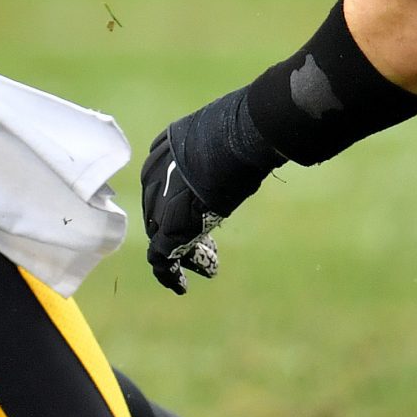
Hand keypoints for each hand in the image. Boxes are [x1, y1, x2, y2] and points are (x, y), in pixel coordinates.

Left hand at [139, 89, 278, 292]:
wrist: (238, 138)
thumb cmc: (244, 130)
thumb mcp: (230, 137)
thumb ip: (228, 149)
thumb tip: (262, 141)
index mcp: (166, 149)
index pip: (163, 184)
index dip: (178, 203)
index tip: (198, 214)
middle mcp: (154, 174)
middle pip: (160, 210)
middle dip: (179, 228)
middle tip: (206, 246)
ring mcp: (158, 201)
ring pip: (160, 234)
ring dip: (181, 253)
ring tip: (205, 266)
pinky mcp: (168, 227)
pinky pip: (159, 257)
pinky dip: (169, 275)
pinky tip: (182, 287)